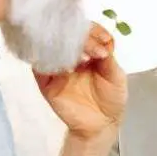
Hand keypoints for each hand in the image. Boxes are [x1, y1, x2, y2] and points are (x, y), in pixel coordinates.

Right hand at [33, 23, 126, 141]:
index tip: (104, 39)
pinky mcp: (47, 83)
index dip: (94, 31)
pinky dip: (48, 62)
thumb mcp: (116, 76)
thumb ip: (108, 59)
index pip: (85, 31)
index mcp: (88, 50)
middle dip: (81, 38)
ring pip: (52, 48)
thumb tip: (102, 42)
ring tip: (82, 58)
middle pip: (68, 36)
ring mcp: (57, 68)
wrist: (102, 124)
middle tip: (94, 49)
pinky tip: (65, 66)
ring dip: (65, 48)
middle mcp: (71, 55)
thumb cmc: (111, 98)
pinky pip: (40, 68)